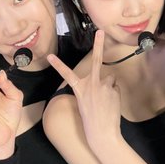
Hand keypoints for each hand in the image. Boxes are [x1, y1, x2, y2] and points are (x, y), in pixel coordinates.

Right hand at [48, 30, 121, 146]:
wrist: (101, 132)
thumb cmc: (92, 119)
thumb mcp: (86, 102)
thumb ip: (93, 88)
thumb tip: (107, 79)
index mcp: (80, 89)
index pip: (67, 74)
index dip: (58, 65)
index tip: (50, 56)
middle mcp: (91, 84)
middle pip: (97, 60)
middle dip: (99, 44)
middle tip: (101, 31)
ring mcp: (104, 86)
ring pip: (109, 79)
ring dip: (109, 86)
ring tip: (105, 101)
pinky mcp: (114, 89)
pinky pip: (115, 87)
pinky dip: (114, 93)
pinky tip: (110, 104)